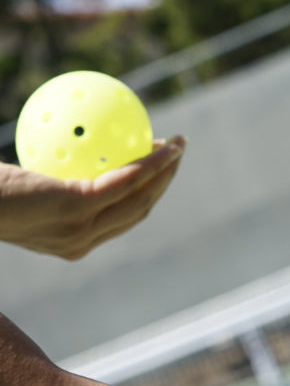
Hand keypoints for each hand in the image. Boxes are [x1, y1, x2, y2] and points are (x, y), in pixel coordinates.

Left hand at [0, 136, 184, 258]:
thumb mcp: (13, 181)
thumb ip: (41, 173)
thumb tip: (61, 143)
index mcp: (70, 241)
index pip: (118, 219)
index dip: (144, 193)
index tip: (153, 164)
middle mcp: (80, 242)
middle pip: (138, 211)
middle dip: (164, 182)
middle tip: (174, 152)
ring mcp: (80, 229)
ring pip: (140, 198)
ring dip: (165, 170)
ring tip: (177, 145)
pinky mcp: (78, 209)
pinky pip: (125, 180)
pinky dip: (150, 163)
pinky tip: (162, 144)